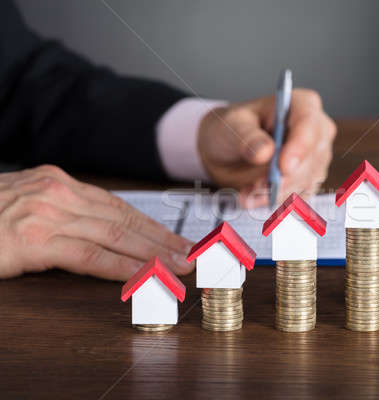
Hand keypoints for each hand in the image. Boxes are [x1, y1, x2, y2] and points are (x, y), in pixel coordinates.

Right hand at [0, 165, 193, 280]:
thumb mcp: (25, 204)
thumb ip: (62, 214)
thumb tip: (99, 233)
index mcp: (57, 182)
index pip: (118, 206)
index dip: (152, 225)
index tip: (176, 238)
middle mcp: (57, 192)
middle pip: (124, 218)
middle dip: (163, 238)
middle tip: (192, 253)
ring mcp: (46, 213)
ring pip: (115, 234)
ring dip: (153, 252)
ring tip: (180, 265)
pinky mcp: (33, 239)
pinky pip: (89, 254)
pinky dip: (121, 265)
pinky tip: (144, 274)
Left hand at [197, 89, 336, 207]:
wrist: (228, 151)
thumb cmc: (233, 128)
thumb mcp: (232, 126)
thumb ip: (246, 136)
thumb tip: (265, 151)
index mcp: (301, 105)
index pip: (309, 124)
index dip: (300, 147)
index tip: (284, 167)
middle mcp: (316, 131)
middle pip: (313, 158)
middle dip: (286, 178)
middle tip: (256, 188)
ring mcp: (316, 158)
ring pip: (306, 181)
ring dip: (276, 193)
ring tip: (247, 193)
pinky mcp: (309, 181)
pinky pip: (298, 197)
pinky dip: (274, 201)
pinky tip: (253, 198)